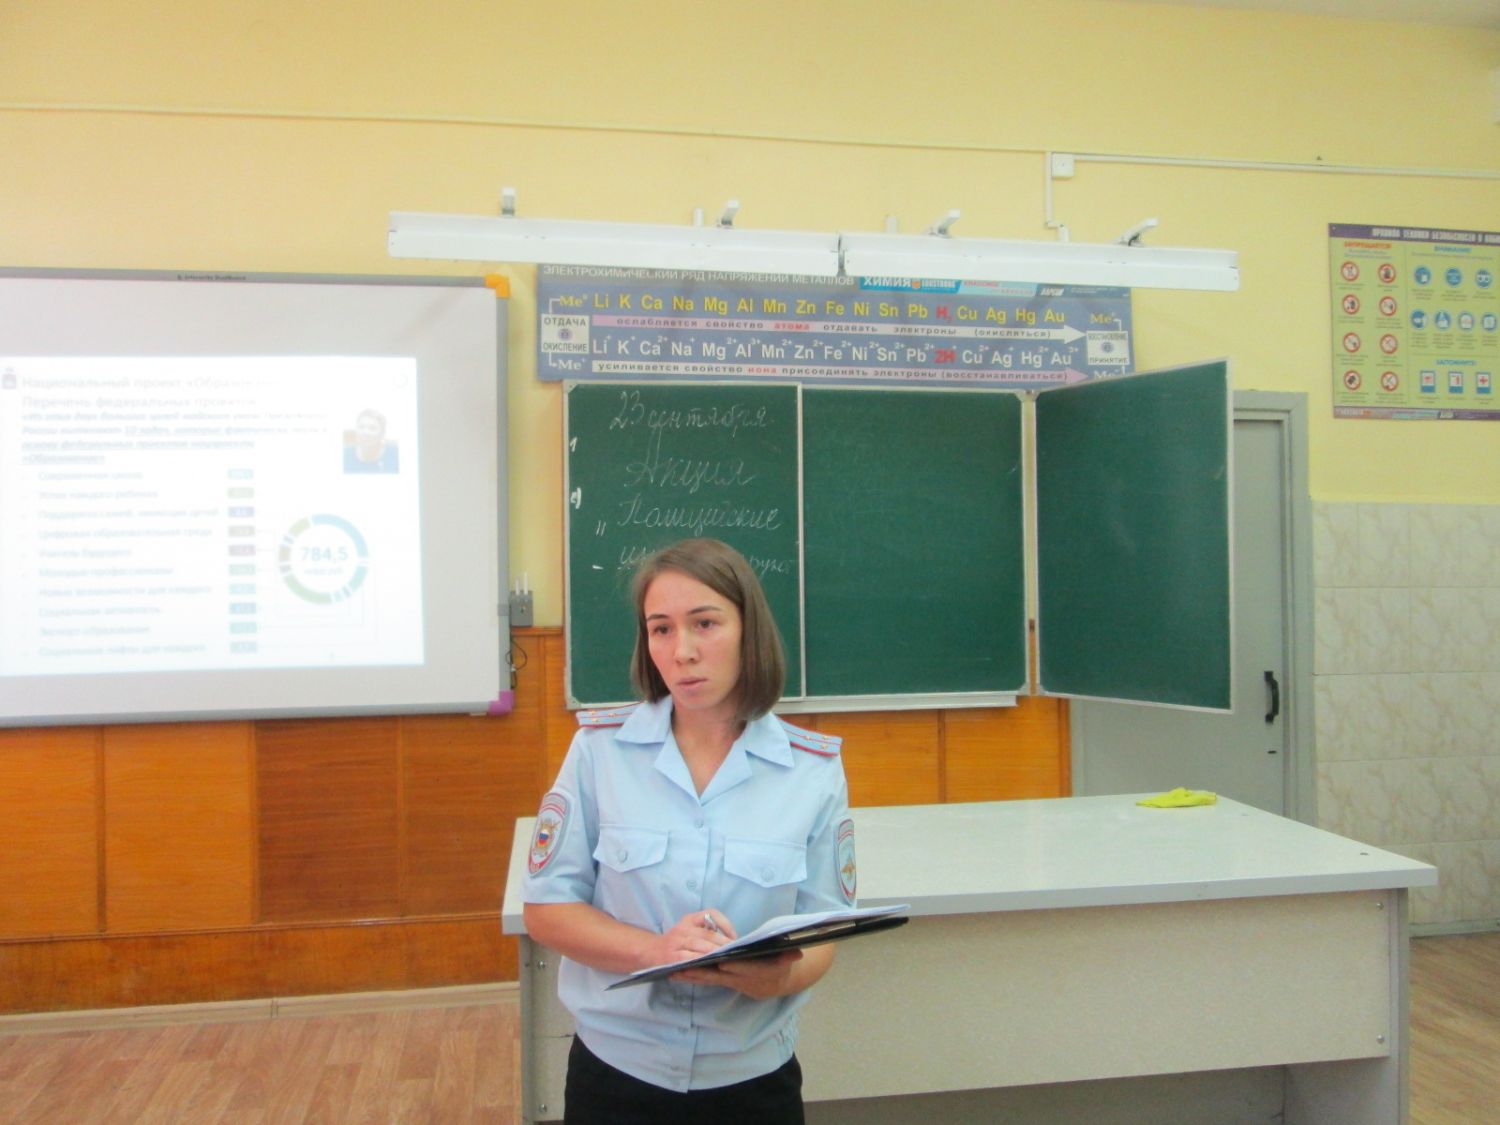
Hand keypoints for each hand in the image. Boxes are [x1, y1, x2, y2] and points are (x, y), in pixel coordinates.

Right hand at [643, 909, 735, 969]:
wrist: (651, 952)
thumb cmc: (676, 943)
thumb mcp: (689, 930)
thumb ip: (705, 932)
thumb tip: (732, 939)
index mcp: (689, 919)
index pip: (711, 914)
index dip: (725, 924)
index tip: (735, 936)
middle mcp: (683, 928)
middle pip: (708, 933)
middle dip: (724, 943)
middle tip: (737, 951)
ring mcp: (676, 942)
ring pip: (699, 945)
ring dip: (714, 952)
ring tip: (727, 958)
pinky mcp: (671, 957)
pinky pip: (688, 958)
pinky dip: (700, 961)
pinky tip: (710, 966)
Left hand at [672, 949, 804, 998]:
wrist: (777, 984)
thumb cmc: (781, 965)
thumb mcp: (788, 959)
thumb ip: (790, 956)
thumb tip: (797, 952)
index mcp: (759, 973)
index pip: (747, 970)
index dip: (736, 967)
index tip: (724, 963)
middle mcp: (744, 980)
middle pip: (721, 977)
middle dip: (704, 972)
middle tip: (687, 968)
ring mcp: (733, 982)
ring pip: (710, 979)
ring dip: (693, 975)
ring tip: (675, 971)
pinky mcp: (725, 982)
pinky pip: (708, 979)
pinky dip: (694, 976)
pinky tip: (678, 973)